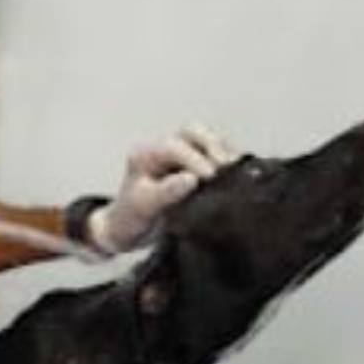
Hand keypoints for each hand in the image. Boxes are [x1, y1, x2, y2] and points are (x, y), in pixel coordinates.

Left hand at [90, 123, 237, 253]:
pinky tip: (234, 172)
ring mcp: (178, 155)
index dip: (194, 159)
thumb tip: (191, 178)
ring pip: (206, 140)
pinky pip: (213, 153)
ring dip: (221, 151)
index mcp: (144, 155)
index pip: (173, 147)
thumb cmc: (132, 217)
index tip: (209, 176)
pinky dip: (225, 160)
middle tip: (225, 167)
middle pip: (192, 132)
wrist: (129, 230)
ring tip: (232, 169)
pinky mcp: (192, 164)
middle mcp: (161, 149)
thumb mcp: (145, 207)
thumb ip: (166, 192)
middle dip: (212, 146)